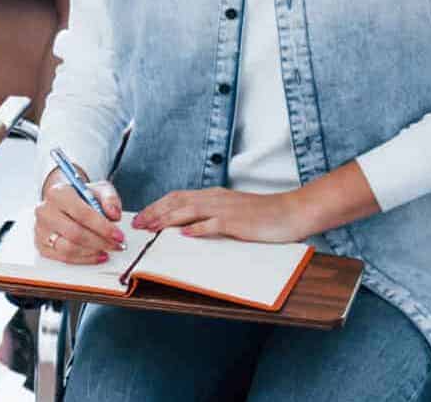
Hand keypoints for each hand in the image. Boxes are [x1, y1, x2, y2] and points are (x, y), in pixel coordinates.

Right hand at [35, 174, 126, 263]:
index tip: (118, 235)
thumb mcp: (99, 189)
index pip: (82, 214)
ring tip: (107, 250)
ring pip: (68, 248)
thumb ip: (110, 199)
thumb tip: (114, 215)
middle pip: (75, 233)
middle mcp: (45, 211)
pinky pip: (64, 258)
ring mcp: (41, 230)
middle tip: (117, 245)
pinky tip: (96, 255)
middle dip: (100, 242)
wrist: (64, 202)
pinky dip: (83, 259)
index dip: (103, 227)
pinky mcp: (41, 245)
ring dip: (92, 252)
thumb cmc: (82, 197)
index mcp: (58, 193)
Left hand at [135, 187, 315, 242]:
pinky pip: (215, 224)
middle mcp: (216, 198)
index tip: (142, 216)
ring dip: (168, 220)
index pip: (178, 197)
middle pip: (178, 201)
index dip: (157, 206)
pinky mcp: (238, 222)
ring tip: (153, 229)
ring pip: (190, 210)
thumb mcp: (232, 212)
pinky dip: (199, 228)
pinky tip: (186, 234)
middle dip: (155, 212)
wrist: (291, 211)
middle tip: (138, 224)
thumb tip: (187, 227)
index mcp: (213, 196)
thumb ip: (211, 216)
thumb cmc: (263, 215)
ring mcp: (227, 209)